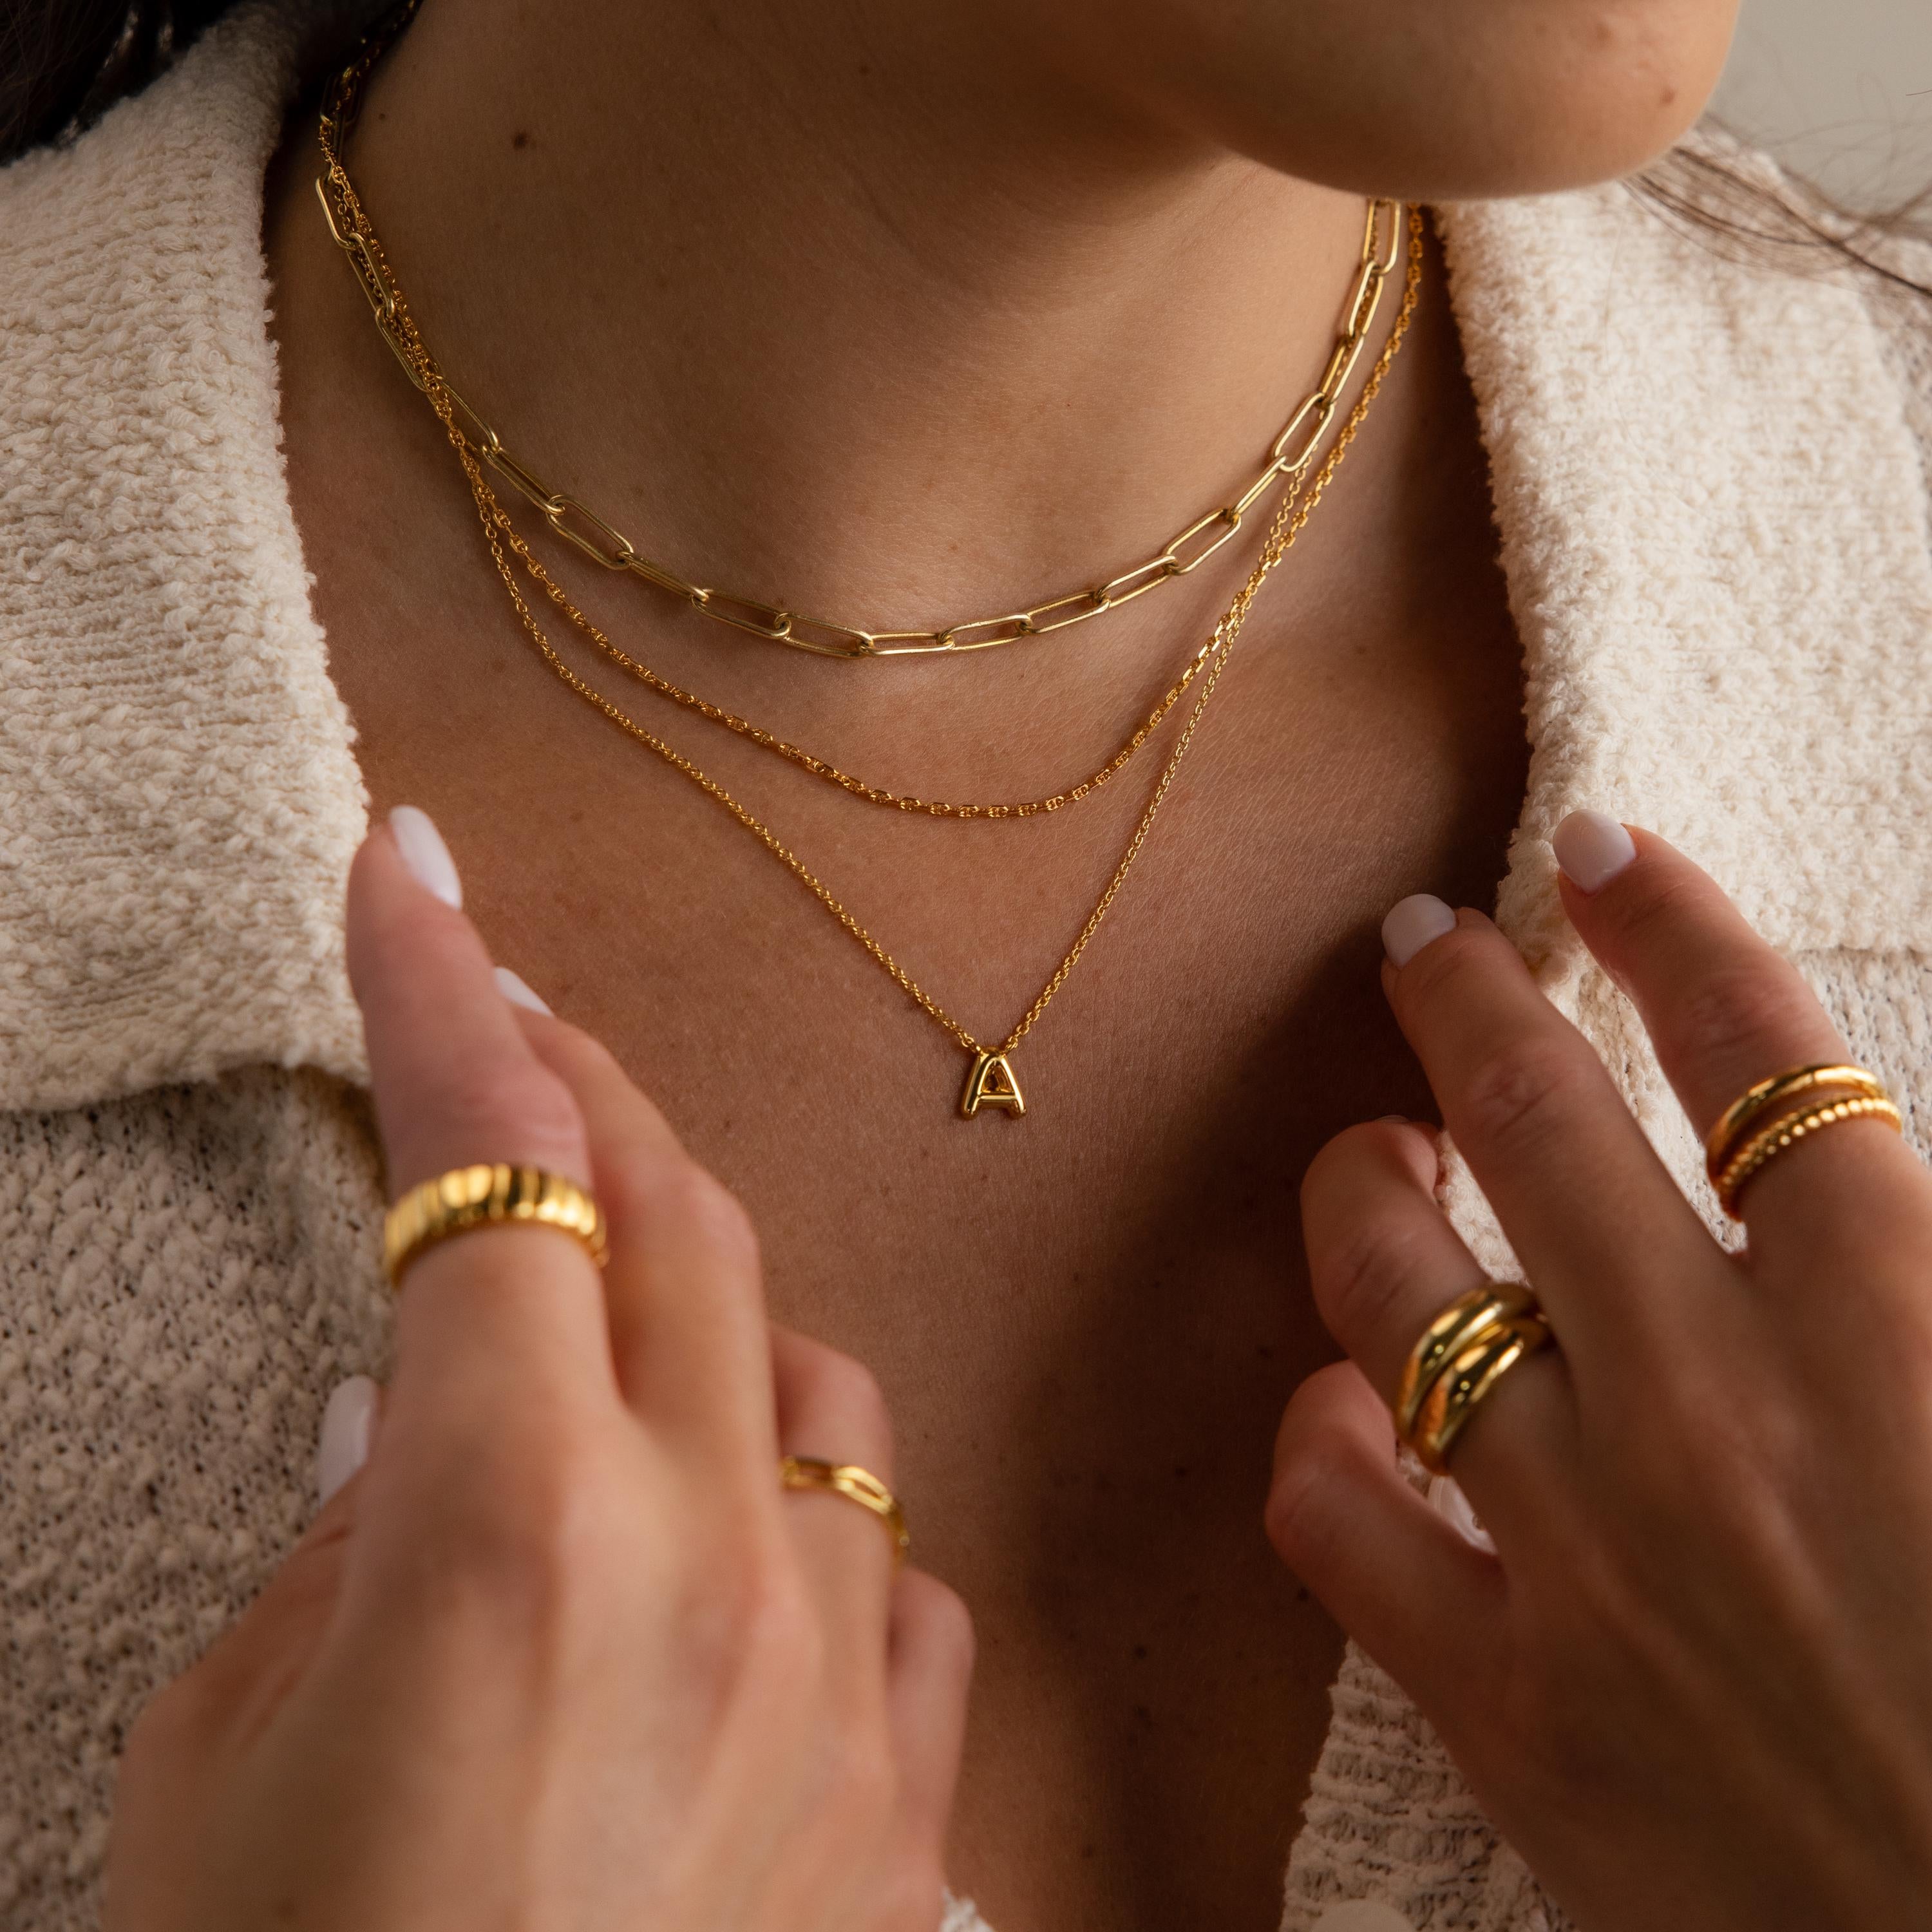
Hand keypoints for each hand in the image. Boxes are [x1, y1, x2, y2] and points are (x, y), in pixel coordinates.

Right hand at [104, 809, 972, 1931]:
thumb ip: (357, 1548)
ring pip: (802, 1373)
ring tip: (601, 1286)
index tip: (410, 870)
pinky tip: (739, 1531)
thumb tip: (432, 1419)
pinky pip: (887, 1562)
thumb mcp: (224, 1765)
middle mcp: (714, 1564)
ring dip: (697, 1289)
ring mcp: (838, 1678)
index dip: (440, 995)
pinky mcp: (901, 1801)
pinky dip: (803, 1502)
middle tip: (508, 1020)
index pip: (487, 1170)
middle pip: (673, 1219)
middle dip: (585, 1091)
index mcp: (513, 1531)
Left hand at [1268, 814, 1931, 1929]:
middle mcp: (1716, 1408)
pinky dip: (1315, 1436)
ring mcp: (1590, 1552)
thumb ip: (1918, 1275)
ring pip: (1392, 1290)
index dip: (1668, 921)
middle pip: (1535, 1121)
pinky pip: (1334, 1517)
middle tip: (1420, 941)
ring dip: (1358, 1186)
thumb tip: (1847, 1179)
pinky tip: (1335, 1401)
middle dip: (1462, 998)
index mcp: (1897, 1329)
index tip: (1600, 846)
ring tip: (1364, 1147)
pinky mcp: (1512, 1704)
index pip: (1753, 1051)